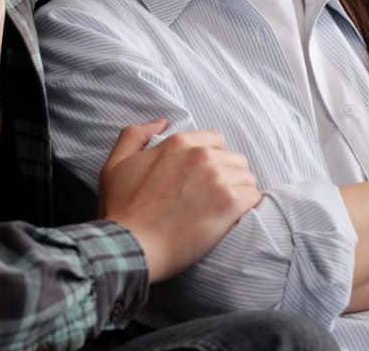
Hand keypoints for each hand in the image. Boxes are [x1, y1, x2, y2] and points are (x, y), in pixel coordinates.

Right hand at [98, 120, 261, 282]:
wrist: (130, 246)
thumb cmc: (120, 210)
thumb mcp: (115, 165)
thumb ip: (134, 136)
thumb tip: (160, 122)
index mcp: (178, 143)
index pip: (216, 140)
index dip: (212, 158)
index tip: (204, 178)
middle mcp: (201, 155)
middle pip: (234, 158)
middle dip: (227, 176)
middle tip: (212, 199)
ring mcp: (217, 178)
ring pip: (246, 177)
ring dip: (238, 192)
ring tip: (222, 211)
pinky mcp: (229, 203)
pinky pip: (253, 197)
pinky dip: (246, 208)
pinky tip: (232, 219)